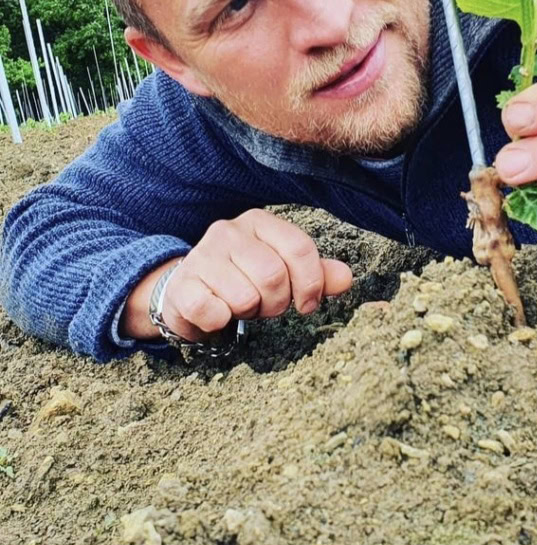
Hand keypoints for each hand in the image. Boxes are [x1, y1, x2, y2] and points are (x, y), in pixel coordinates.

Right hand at [121, 209, 352, 340]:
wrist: (190, 290)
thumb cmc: (245, 279)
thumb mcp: (285, 272)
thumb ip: (317, 274)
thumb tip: (346, 278)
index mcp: (260, 223)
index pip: (300, 248)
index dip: (311, 283)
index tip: (307, 304)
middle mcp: (229, 231)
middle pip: (274, 276)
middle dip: (276, 303)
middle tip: (265, 305)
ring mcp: (202, 256)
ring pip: (245, 297)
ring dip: (248, 313)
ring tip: (239, 305)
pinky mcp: (182, 284)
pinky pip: (213, 312)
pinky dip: (220, 322)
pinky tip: (217, 313)